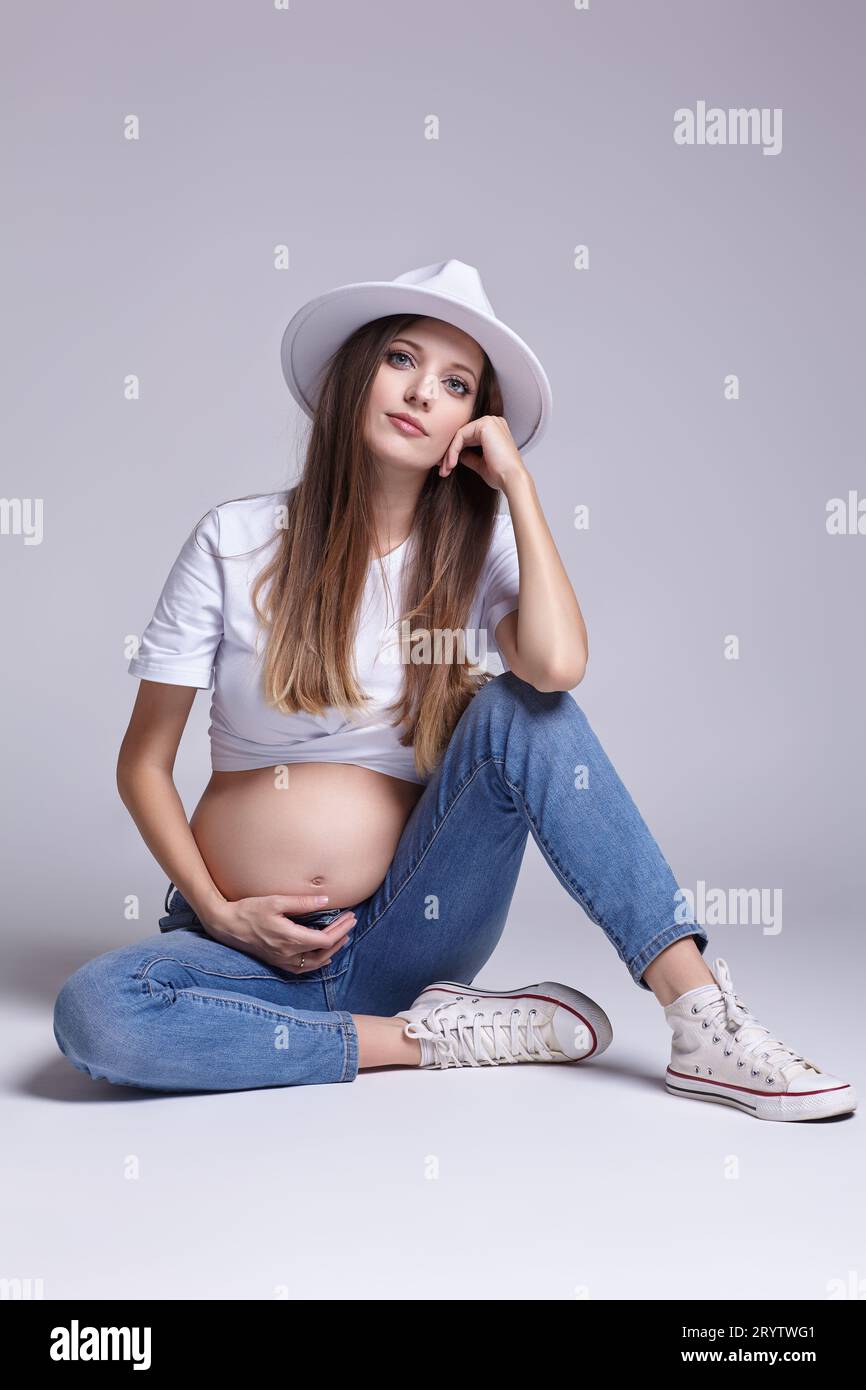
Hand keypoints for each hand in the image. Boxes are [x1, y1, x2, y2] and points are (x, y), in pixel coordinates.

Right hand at [204, 895, 356, 973]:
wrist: (225, 926)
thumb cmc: (248, 910)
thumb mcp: (276, 901)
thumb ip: (302, 902)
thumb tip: (326, 901)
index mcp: (289, 938)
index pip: (325, 940)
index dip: (341, 929)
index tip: (350, 917)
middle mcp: (287, 954)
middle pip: (323, 952)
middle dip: (340, 937)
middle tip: (351, 922)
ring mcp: (281, 960)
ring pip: (314, 963)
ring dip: (331, 951)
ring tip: (342, 938)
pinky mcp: (276, 961)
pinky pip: (302, 968)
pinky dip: (317, 962)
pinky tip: (323, 955)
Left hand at [438, 415, 527, 490]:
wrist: (511, 479)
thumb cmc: (500, 475)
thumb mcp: (480, 464)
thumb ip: (469, 456)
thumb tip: (457, 454)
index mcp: (494, 430)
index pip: (467, 438)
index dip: (454, 452)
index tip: (444, 468)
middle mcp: (493, 422)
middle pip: (462, 435)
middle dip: (449, 454)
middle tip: (441, 470)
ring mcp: (490, 421)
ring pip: (459, 435)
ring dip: (449, 454)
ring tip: (445, 470)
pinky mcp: (485, 424)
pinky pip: (461, 436)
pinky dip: (453, 451)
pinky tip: (451, 465)